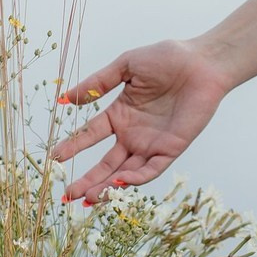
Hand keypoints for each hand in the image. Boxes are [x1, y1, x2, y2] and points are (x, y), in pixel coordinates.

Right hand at [50, 39, 230, 201]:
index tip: (54, 158)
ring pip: (126, 172)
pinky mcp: (171, 148)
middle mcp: (133, 133)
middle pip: (106, 163)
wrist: (202, 62)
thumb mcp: (126, 66)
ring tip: (87, 198)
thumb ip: (97, 83)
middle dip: (87, 180)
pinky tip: (120, 182)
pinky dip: (136, 178)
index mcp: (120, 114)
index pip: (91, 134)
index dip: (73, 146)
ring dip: (107, 186)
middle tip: (67, 195)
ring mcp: (151, 143)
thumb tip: (65, 98)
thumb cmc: (167, 58)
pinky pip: (151, 169)